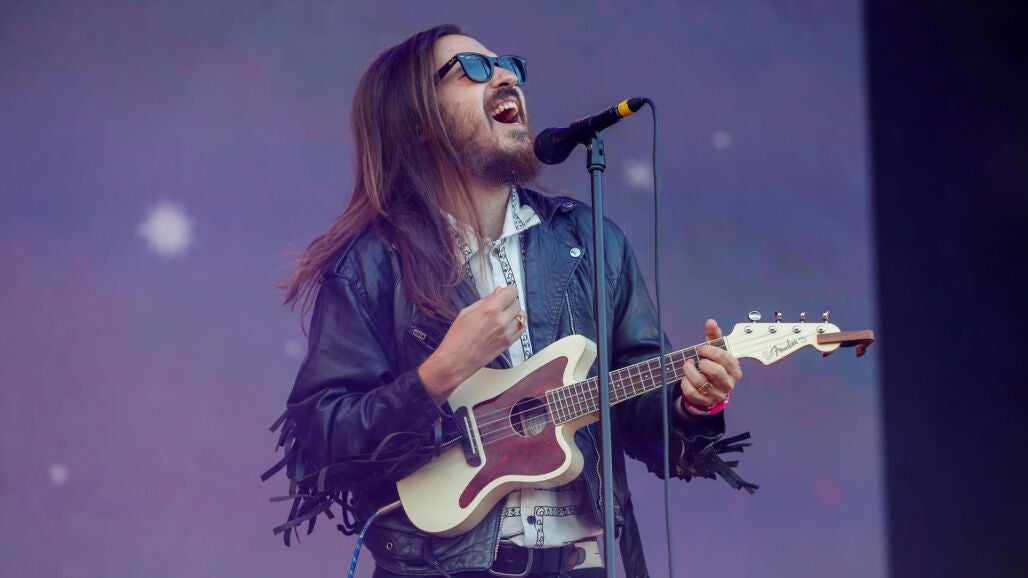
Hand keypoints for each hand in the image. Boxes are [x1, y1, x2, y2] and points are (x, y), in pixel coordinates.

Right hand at [418, 285, 526, 403]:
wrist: (456, 361)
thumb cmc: (457, 337)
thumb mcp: (466, 312)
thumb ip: (485, 300)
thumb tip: (499, 291)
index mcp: (490, 310)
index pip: (512, 292)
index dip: (508, 291)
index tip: (504, 293)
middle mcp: (502, 321)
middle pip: (517, 303)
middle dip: (510, 301)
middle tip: (500, 305)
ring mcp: (507, 333)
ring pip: (522, 316)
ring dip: (515, 313)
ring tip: (504, 316)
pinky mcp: (509, 343)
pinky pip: (522, 329)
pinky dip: (518, 324)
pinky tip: (508, 325)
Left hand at [677, 319, 741, 416]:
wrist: (711, 390)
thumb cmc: (714, 365)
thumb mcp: (716, 351)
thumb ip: (714, 336)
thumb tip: (711, 322)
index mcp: (735, 370)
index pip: (723, 357)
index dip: (709, 350)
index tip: (702, 349)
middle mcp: (728, 383)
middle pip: (715, 371)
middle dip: (702, 362)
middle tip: (697, 359)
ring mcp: (716, 394)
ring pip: (700, 381)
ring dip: (689, 370)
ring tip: (688, 366)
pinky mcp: (704, 402)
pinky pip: (691, 392)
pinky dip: (685, 382)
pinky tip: (686, 378)